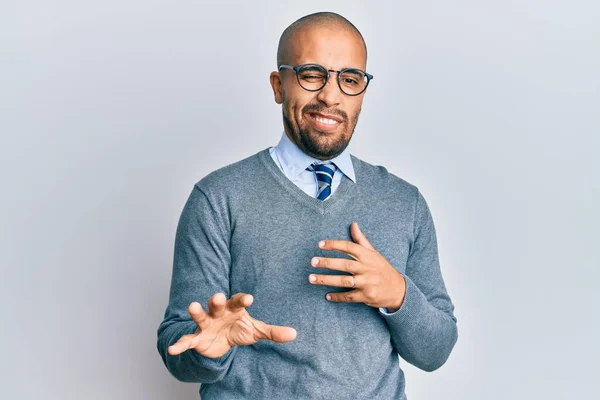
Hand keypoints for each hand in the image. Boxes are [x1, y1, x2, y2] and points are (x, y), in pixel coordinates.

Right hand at [168, 292, 296, 358]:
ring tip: (192, 306)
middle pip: (217, 303)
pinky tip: (173, 348)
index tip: (249, 298)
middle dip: (216, 300)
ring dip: (196, 311)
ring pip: (201, 315)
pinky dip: (180, 344)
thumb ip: (273, 332)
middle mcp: (218, 312)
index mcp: (234, 308)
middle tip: (217, 296)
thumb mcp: (256, 331)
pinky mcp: (197, 337)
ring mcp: (206, 324)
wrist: (219, 342)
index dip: (243, 299)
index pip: (239, 301)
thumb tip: (294, 334)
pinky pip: (187, 339)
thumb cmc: (238, 329)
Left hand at [309, 222, 406, 311]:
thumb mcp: (374, 253)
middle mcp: (368, 268)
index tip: (320, 244)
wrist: (399, 290)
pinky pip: (349, 296)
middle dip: (327, 263)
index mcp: (368, 256)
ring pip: (344, 281)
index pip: (349, 247)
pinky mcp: (367, 296)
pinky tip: (327, 295)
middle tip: (312, 261)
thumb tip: (353, 224)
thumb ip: (361, 240)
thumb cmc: (382, 269)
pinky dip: (337, 296)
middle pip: (345, 264)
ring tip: (312, 278)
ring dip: (326, 280)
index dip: (334, 244)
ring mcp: (367, 283)